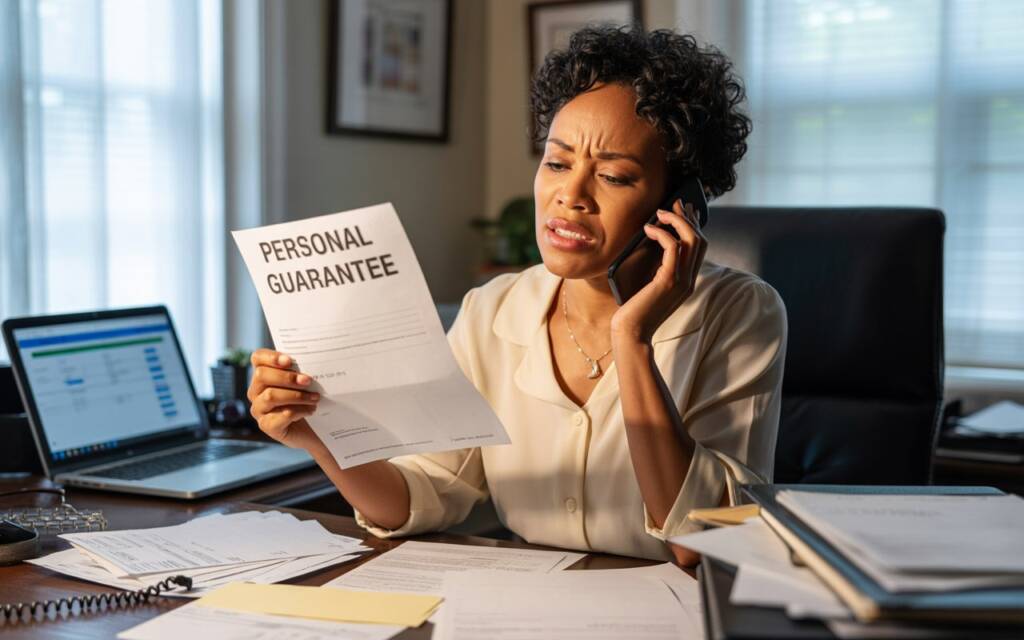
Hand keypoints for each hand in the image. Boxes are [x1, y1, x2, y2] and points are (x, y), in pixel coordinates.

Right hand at [247, 349, 320, 449]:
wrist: (312, 429)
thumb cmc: (307, 400)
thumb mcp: (304, 382)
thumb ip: (301, 370)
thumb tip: (312, 361)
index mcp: (263, 375)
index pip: (258, 358)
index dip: (271, 357)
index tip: (289, 361)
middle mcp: (256, 391)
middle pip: (261, 375)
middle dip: (287, 377)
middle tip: (308, 380)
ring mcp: (259, 409)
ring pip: (271, 396)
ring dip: (296, 395)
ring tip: (314, 397)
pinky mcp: (267, 426)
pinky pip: (281, 415)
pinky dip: (299, 411)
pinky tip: (311, 410)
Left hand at [610, 198, 706, 342]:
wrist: (631, 333)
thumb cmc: (635, 311)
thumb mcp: (650, 286)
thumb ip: (657, 269)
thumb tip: (653, 243)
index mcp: (687, 281)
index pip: (699, 247)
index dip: (694, 225)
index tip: (685, 209)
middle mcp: (689, 280)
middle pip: (700, 239)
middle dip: (688, 217)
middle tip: (674, 202)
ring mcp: (682, 281)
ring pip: (692, 239)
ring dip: (677, 220)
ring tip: (660, 212)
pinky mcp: (669, 281)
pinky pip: (674, 247)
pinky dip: (662, 233)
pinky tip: (648, 229)